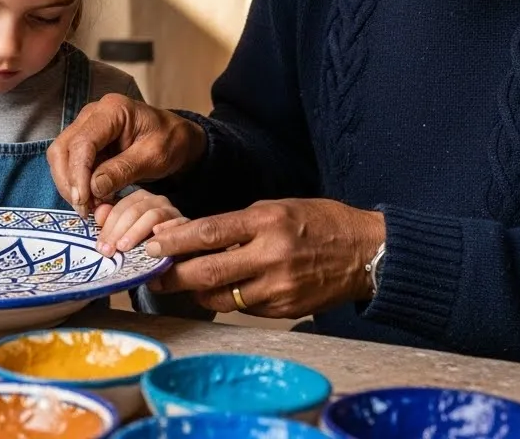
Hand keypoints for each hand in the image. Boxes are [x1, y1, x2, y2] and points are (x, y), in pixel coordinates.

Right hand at [47, 94, 206, 215]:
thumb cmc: (171, 142)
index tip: (84, 201)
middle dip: (68, 182)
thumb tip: (93, 188)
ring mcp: (86, 127)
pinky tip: (91, 200)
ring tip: (88, 207)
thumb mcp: (154, 157)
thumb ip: (123, 170)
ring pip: (60, 157)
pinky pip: (70, 163)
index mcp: (112, 110)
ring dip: (69, 185)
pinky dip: (76, 184)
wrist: (178, 138)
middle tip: (84, 209)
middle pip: (63, 149)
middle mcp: (92, 114)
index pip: (82, 143)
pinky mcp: (86, 142)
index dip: (78, 174)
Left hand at [93, 190, 187, 256]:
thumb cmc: (145, 245)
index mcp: (139, 199)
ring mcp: (172, 211)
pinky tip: (153, 243)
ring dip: (136, 232)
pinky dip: (164, 231)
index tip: (100, 246)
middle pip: (134, 210)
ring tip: (124, 247)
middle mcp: (156, 201)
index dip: (108, 227)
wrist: (172, 256)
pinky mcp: (185, 223)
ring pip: (152, 215)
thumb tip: (97, 215)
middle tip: (110, 250)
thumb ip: (110, 223)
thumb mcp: (124, 235)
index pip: (120, 208)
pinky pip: (176, 224)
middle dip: (118, 231)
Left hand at [145, 199, 384, 317]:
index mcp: (266, 222)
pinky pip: (244, 308)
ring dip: (196, 291)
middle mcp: (271, 256)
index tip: (151, 246)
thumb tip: (189, 236)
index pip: (209, 233)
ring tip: (183, 283)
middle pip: (207, 273)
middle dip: (173, 276)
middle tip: (152, 276)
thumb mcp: (277, 208)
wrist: (367, 252)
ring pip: (221, 297)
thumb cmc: (319, 223)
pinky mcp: (285, 310)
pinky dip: (228, 299)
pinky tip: (222, 289)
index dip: (175, 242)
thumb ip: (236, 224)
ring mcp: (278, 288)